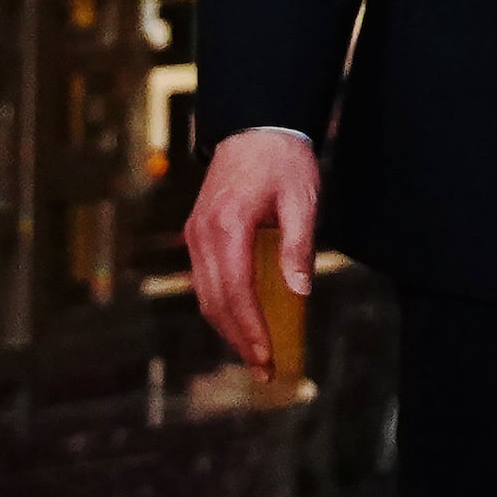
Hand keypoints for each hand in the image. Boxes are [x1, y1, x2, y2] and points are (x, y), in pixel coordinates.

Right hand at [182, 128, 320, 369]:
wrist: (255, 126)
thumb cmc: (284, 160)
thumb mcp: (302, 200)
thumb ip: (298, 246)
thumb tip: (300, 292)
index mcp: (227, 227)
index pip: (236, 292)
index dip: (251, 329)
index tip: (269, 357)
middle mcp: (202, 236)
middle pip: (215, 302)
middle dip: (239, 339)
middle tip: (265, 369)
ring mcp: (195, 236)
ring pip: (206, 296)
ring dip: (228, 328)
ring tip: (255, 355)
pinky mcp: (198, 234)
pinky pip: (207, 281)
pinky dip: (222, 306)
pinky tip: (242, 322)